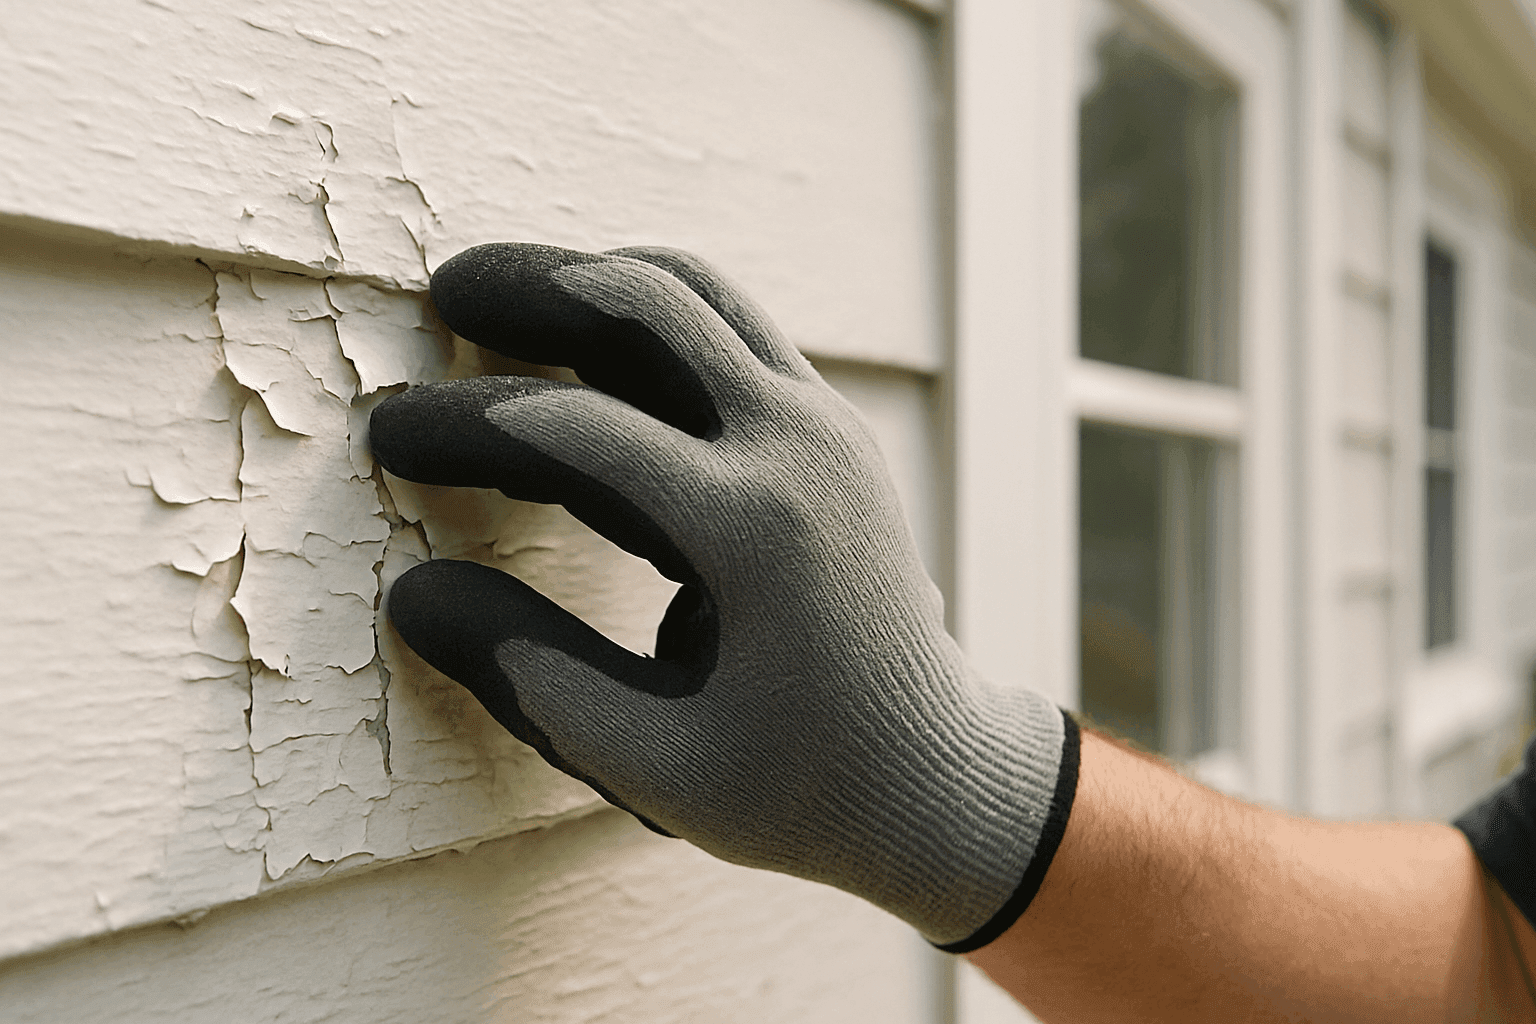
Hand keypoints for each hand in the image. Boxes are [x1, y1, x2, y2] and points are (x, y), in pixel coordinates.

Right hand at [368, 243, 1077, 949]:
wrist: (940, 775)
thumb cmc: (807, 790)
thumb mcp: (661, 770)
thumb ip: (536, 678)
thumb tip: (413, 597)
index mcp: (757, 530)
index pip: (579, 431)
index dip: (468, 426)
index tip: (391, 437)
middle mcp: (801, 448)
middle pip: (650, 302)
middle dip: (533, 286)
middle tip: (445, 290)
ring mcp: (825, 428)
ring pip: (699, 294)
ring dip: (595, 283)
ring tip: (504, 301)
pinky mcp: (830, 432)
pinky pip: (731, 332)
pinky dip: (648, 321)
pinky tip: (583, 351)